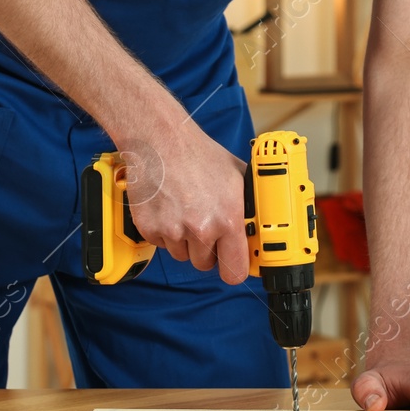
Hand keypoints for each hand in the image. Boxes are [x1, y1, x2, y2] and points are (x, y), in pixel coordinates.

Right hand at [117, 122, 248, 283]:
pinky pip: (161, 243)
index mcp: (228, 219)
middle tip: (204, 225)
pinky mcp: (150, 228)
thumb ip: (249, 204)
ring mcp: (173, 230)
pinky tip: (168, 206)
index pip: (234, 271)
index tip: (232, 263)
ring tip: (185, 208)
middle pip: (205, 264)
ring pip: (181, 254)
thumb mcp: (236, 175)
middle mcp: (201, 229)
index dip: (233, 268)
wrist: (161, 140)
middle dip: (206, 250)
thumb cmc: (199, 154)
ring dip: (184, 240)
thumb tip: (260, 224)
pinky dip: (164, 230)